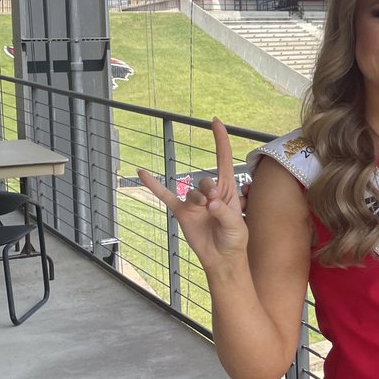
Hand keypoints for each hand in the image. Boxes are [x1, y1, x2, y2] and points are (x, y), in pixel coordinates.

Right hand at [138, 117, 248, 275]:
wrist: (221, 257)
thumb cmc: (234, 239)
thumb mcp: (237, 225)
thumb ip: (225, 213)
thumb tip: (211, 203)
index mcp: (227, 190)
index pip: (223, 159)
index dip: (221, 140)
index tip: (216, 121)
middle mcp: (210, 193)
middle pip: (206, 180)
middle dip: (209, 189)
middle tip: (215, 203)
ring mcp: (194, 202)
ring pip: (191, 192)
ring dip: (197, 200)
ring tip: (206, 212)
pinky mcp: (181, 212)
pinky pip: (165, 196)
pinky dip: (153, 185)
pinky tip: (141, 173)